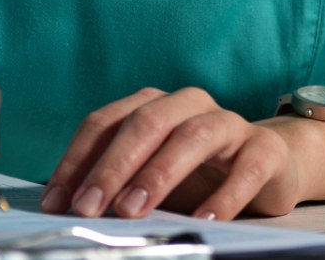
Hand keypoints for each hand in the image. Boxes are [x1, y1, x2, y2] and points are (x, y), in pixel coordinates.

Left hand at [39, 86, 315, 220]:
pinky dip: (224, 195)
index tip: (56, 202)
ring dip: (159, 173)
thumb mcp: (150, 175)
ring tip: (135, 209)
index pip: (105, 122)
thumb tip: (67, 210)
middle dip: (113, 166)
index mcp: (154, 105)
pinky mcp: (266, 149)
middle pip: (146, 123)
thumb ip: (117, 184)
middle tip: (89, 207)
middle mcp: (189, 105)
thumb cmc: (197, 173)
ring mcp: (230, 123)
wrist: (268, 166)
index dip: (77, 160)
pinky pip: (246, 167)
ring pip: (193, 135)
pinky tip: (203, 220)